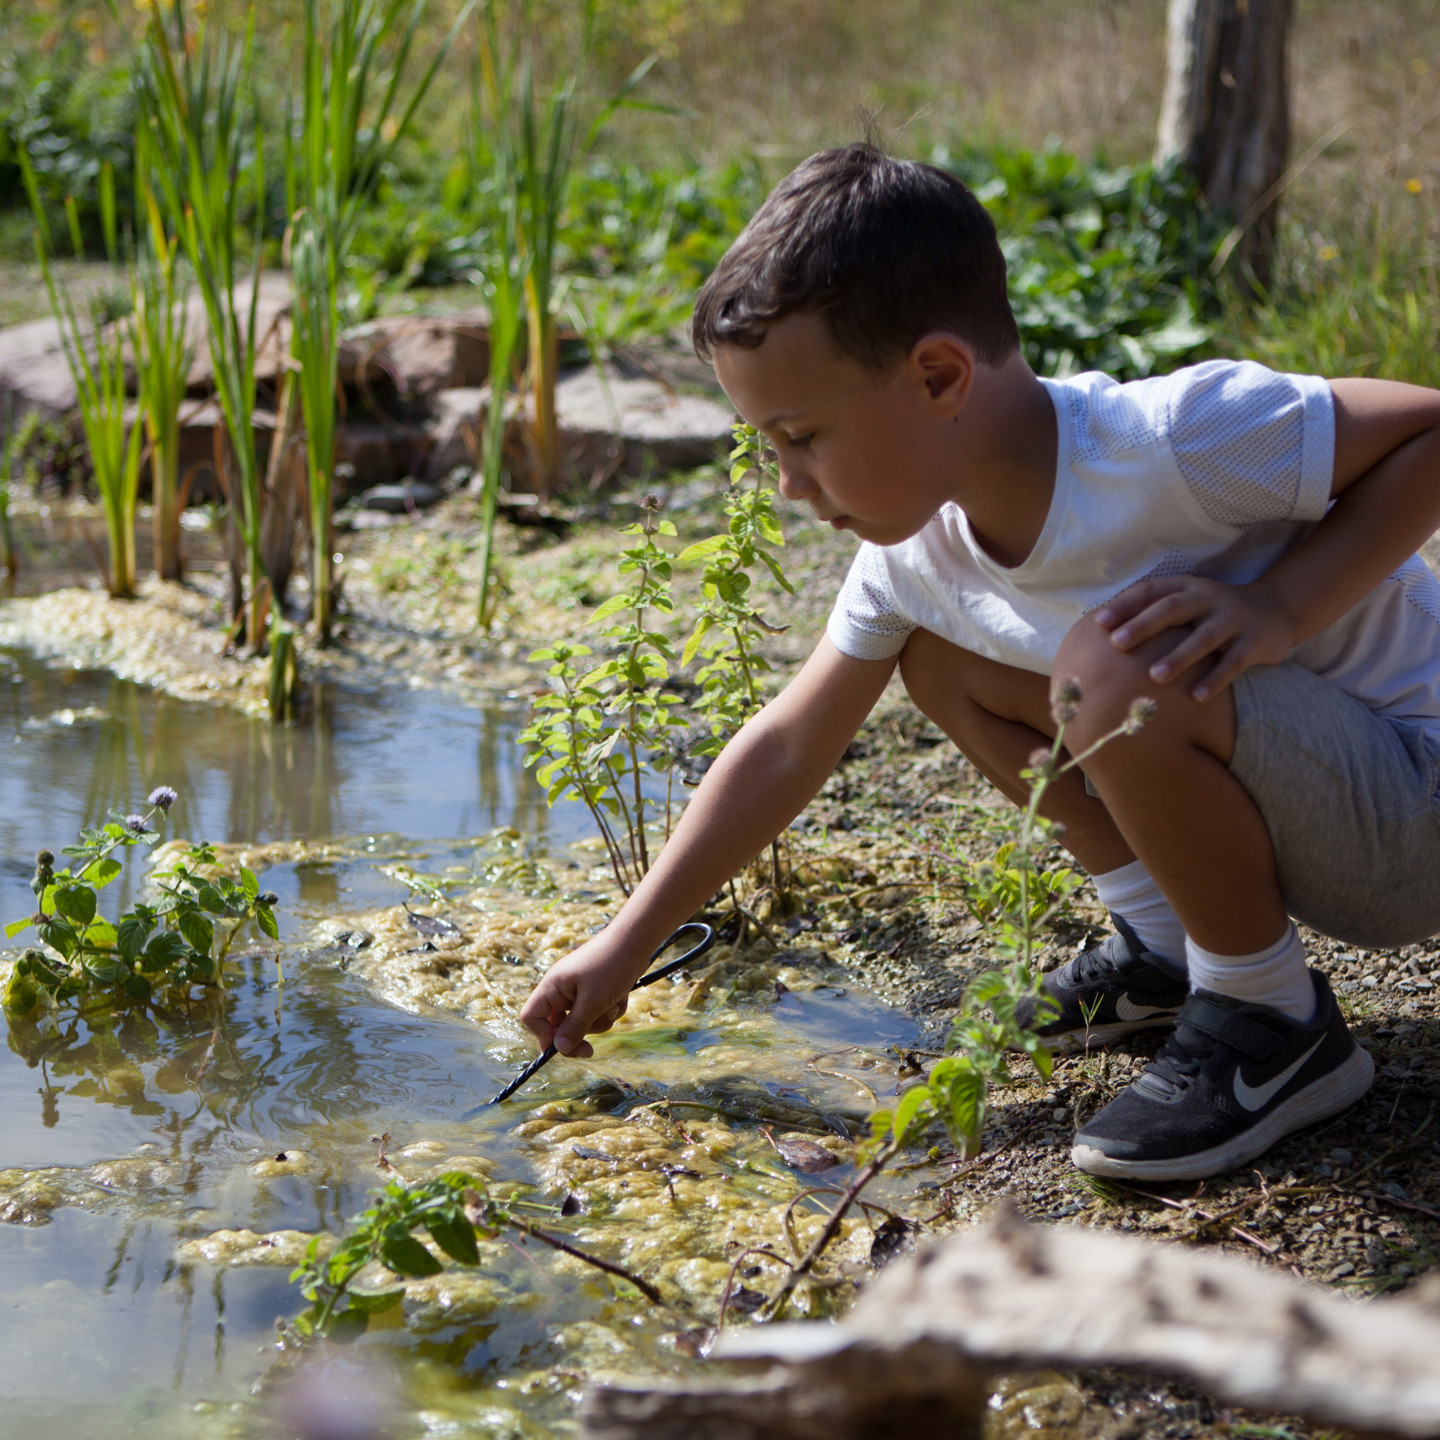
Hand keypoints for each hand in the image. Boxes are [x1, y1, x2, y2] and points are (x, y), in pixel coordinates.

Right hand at [517, 934, 644, 1058]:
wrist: (636, 940)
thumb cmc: (611, 966)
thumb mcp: (593, 1001)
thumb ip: (574, 1026)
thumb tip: (558, 1048)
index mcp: (552, 987)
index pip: (532, 1017)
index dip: (543, 1035)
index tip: (563, 1047)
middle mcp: (562, 988)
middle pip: (559, 1025)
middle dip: (580, 1032)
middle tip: (590, 1051)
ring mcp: (579, 989)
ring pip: (583, 1020)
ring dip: (600, 1019)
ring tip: (613, 1005)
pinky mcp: (597, 989)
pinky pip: (598, 1011)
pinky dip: (610, 1009)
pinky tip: (621, 997)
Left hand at [1093, 576, 1294, 700]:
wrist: (1276, 610)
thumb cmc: (1214, 613)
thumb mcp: (1188, 602)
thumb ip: (1154, 611)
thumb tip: (1102, 633)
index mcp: (1187, 587)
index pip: (1151, 591)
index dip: (1125, 605)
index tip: (1099, 624)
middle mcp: (1208, 599)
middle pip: (1173, 609)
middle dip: (1144, 626)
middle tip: (1118, 645)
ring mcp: (1232, 619)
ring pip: (1203, 638)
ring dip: (1178, 657)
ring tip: (1154, 676)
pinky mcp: (1253, 642)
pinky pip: (1233, 662)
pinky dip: (1216, 679)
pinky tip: (1198, 697)